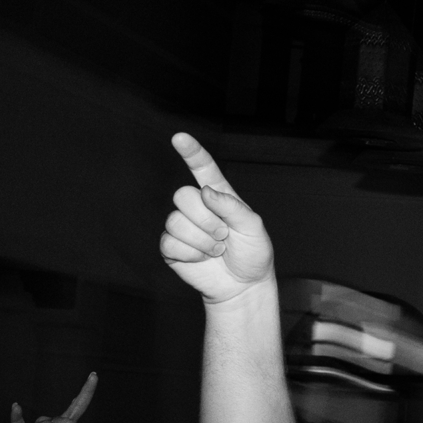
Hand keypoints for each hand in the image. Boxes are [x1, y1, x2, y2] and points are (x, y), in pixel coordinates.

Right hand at [160, 133, 274, 303]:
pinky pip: (170, 242)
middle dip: (206, 218)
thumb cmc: (252, 253)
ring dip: (202, 240)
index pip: (203, 169)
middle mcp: (198, 207)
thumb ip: (232, 206)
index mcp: (219, 196)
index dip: (191, 153)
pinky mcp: (171, 247)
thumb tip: (205, 191)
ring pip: (176, 221)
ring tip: (217, 248)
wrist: (243, 285)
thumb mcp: (253, 227)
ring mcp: (182, 226)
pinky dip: (191, 253)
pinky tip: (203, 258)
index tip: (179, 137)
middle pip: (182, 195)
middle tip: (224, 234)